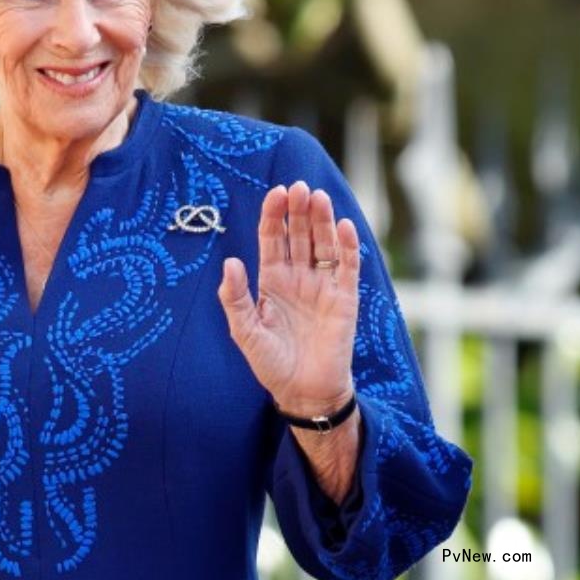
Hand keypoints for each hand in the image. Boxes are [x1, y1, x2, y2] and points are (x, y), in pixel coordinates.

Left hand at [219, 182, 360, 417]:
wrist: (304, 391)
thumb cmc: (272, 364)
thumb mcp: (245, 332)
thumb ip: (235, 298)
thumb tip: (230, 262)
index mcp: (272, 280)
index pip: (273, 238)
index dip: (274, 215)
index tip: (275, 193)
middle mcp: (299, 277)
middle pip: (299, 234)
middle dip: (299, 210)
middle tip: (299, 187)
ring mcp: (323, 285)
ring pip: (323, 244)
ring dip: (322, 220)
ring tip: (318, 198)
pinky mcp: (345, 298)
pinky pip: (348, 266)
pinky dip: (348, 246)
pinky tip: (344, 226)